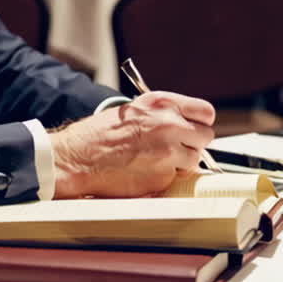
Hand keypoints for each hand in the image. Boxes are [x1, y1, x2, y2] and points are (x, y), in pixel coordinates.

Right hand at [49, 91, 215, 198]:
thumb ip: (163, 114)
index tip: (194, 128)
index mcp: (162, 103)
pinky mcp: (163, 177)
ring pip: (193, 160)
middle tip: (176, 147)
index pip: (205, 112)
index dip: (200, 122)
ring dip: (180, 162)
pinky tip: (144, 171)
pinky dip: (165, 177)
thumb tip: (186, 126)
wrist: (77, 158)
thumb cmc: (99, 134)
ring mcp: (168, 152)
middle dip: (193, 143)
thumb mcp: (134, 109)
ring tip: (154, 159)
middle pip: (205, 136)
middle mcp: (169, 125)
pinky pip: (176, 177)